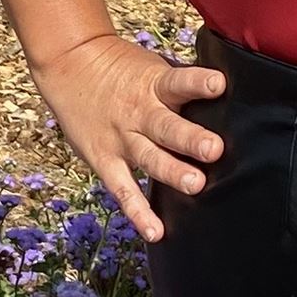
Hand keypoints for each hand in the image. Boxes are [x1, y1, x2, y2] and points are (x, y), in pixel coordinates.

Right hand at [26, 29, 228, 243]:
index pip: (178, 81)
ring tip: (196, 184)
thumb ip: (181, 83)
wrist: (69, 64)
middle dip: (190, 139)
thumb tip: (227, 91)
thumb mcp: (152, 66)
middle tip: (214, 149)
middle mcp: (139, 113)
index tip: (218, 84)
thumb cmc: (122, 67)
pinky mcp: (105, 160)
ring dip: (172, 172)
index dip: (198, 83)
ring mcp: (121, 138)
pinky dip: (138, 212)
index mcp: (154, 84)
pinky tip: (155, 232)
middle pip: (167, 126)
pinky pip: (123, 189)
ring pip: (149, 158)